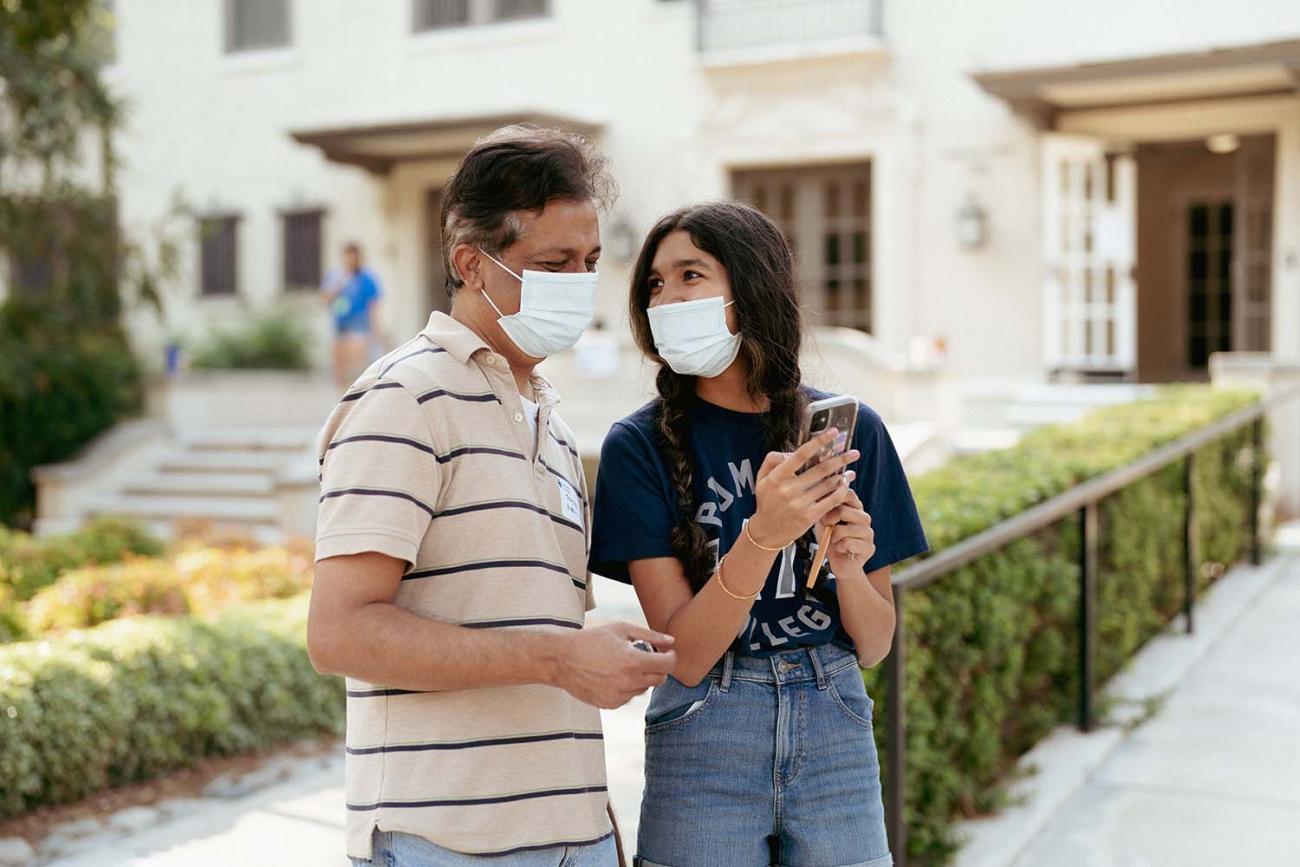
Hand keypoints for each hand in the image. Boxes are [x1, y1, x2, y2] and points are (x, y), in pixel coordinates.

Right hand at [553, 621, 676, 708]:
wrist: (562, 659)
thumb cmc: (590, 640)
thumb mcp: (620, 630)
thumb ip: (649, 635)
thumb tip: (671, 641)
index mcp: (633, 662)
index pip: (667, 665)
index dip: (670, 657)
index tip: (666, 653)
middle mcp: (628, 682)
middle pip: (659, 680)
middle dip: (658, 668)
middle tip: (646, 657)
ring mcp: (619, 696)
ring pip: (644, 689)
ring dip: (641, 677)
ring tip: (623, 664)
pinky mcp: (610, 704)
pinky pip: (628, 697)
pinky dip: (627, 687)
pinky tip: (613, 675)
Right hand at [747, 428, 859, 549]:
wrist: (767, 532)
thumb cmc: (766, 502)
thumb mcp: (762, 479)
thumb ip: (773, 460)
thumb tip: (791, 452)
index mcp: (777, 476)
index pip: (801, 454)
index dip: (819, 441)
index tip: (833, 432)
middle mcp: (789, 489)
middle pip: (821, 469)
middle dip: (841, 459)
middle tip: (854, 453)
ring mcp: (800, 503)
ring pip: (829, 484)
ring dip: (843, 476)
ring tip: (850, 472)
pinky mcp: (809, 516)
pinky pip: (831, 500)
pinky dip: (841, 492)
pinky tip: (845, 486)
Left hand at [819, 485, 875, 578]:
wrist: (839, 564)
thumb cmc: (830, 540)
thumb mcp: (824, 519)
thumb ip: (825, 504)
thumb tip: (822, 485)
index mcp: (855, 508)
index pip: (848, 493)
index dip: (832, 500)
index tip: (823, 509)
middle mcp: (864, 518)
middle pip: (843, 510)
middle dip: (828, 520)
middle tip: (825, 526)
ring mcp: (869, 533)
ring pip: (844, 530)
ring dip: (833, 537)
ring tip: (834, 540)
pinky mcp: (870, 547)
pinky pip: (849, 544)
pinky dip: (839, 548)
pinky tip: (841, 549)